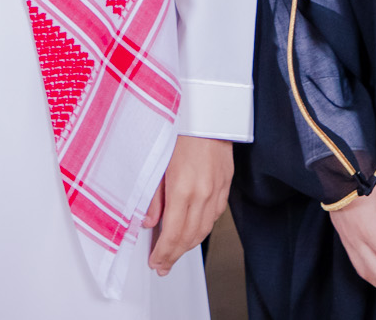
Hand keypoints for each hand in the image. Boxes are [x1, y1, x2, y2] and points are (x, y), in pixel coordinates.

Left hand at [142, 135, 232, 275]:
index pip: (173, 234)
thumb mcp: (156, 163)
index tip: (156, 263)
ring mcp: (217, 189)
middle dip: (175, 255)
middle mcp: (203, 193)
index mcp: (183, 189)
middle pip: (190, 237)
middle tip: (163, 265)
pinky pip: (215, 214)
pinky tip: (194, 231)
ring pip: (205, 228)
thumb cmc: (179, 130)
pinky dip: (203, 227)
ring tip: (176, 253)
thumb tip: (149, 223)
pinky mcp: (226, 183)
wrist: (206, 110)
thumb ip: (153, 197)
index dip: (164, 253)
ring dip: (190, 244)